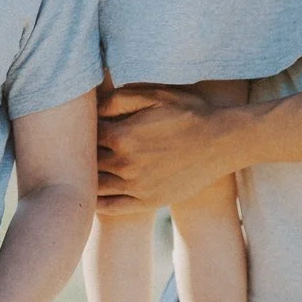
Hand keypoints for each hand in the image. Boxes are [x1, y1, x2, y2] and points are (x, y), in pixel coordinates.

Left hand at [96, 84, 237, 214]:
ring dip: (87, 178)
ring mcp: (136, 186)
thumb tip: (93, 108)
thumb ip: (118, 98)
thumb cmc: (188, 113)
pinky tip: (92, 196)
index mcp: (122, 136)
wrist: (222, 142)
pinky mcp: (148, 201)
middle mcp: (125, 163)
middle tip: (79, 150)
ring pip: (96, 185)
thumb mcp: (154, 95)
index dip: (85, 130)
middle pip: (88, 161)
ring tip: (82, 172)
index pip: (87, 135)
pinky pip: (112, 207)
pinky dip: (97, 202)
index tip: (86, 127)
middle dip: (83, 154)